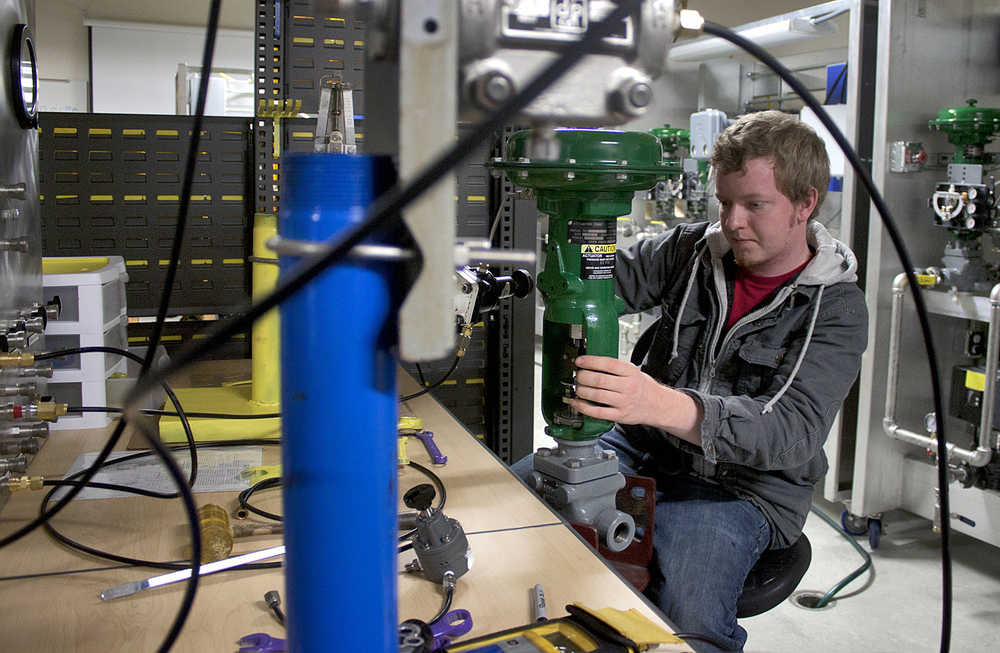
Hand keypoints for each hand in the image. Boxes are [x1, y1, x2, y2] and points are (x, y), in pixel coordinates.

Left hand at [569, 355, 703, 444]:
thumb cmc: (643, 387)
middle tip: (577, 376)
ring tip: (577, 388)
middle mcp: (628, 386)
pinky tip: (577, 403)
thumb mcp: (633, 371)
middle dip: (583, 377)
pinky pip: (598, 412)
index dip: (590, 362)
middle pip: (599, 380)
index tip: (579, 361)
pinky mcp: (620, 415)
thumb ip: (615, 368)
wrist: (659, 405)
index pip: (608, 364)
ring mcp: (624, 402)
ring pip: (597, 395)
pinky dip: (584, 407)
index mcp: (631, 372)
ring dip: (582, 391)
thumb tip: (591, 363)